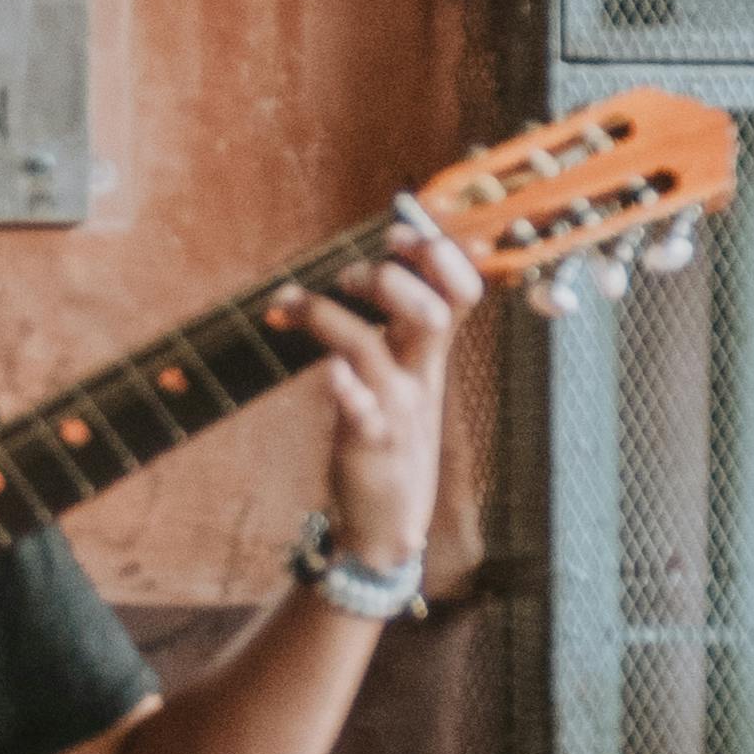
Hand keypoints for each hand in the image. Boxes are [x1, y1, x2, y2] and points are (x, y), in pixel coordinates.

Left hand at [292, 198, 485, 575]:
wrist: (387, 523)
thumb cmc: (390, 436)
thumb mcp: (405, 377)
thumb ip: (394, 325)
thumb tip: (372, 264)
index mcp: (430, 356)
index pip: (461, 293)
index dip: (441, 255)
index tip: (400, 230)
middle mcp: (420, 377)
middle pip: (426, 313)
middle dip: (386, 279)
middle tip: (343, 276)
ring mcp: (397, 411)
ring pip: (373, 351)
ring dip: (331, 317)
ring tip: (292, 304)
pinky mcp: (369, 446)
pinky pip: (363, 414)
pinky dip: (346, 390)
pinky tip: (328, 372)